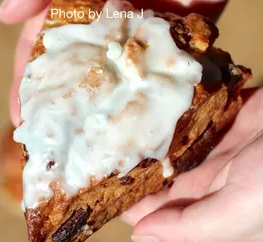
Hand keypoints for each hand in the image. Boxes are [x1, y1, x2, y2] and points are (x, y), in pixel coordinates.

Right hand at [0, 0, 251, 126]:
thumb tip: (2, 16)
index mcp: (76, 6)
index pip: (45, 53)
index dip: (31, 86)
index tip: (24, 120)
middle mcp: (104, 26)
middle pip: (79, 74)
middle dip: (67, 106)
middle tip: (58, 143)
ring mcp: (140, 35)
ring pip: (116, 80)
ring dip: (104, 110)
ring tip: (94, 145)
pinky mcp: (174, 38)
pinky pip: (156, 73)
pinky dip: (148, 97)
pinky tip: (138, 124)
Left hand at [122, 88, 262, 241]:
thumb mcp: (245, 209)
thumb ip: (196, 228)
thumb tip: (145, 237)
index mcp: (224, 211)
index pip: (173, 217)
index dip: (143, 212)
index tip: (112, 202)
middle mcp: (219, 182)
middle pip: (170, 185)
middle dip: (140, 179)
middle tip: (107, 170)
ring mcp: (219, 149)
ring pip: (175, 154)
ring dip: (149, 151)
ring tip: (118, 146)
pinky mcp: (221, 123)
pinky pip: (188, 126)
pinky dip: (168, 126)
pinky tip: (145, 121)